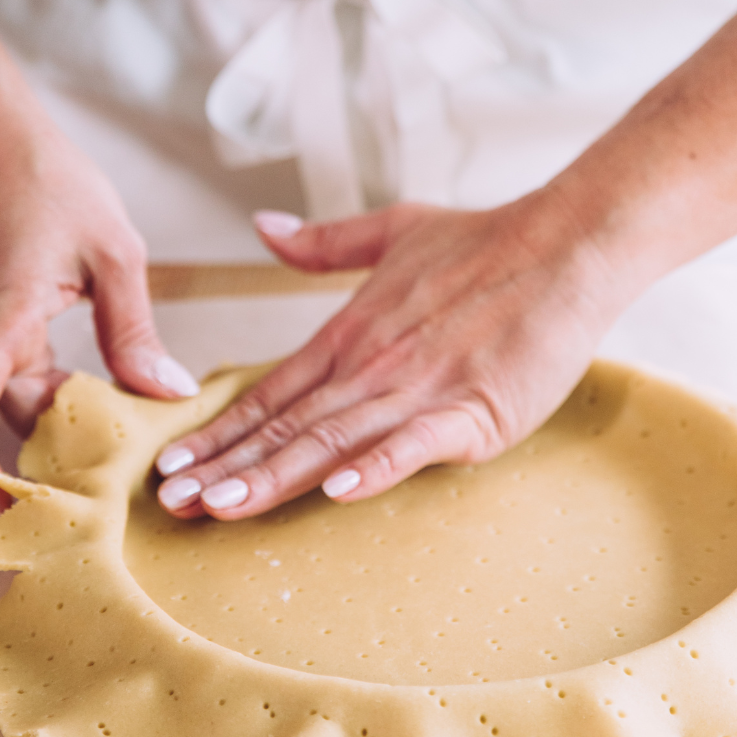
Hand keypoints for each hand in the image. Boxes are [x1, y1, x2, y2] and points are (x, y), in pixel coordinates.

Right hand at [0, 116, 198, 522]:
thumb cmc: (46, 178)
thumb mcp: (114, 253)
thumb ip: (136, 331)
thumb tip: (168, 394)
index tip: (4, 507)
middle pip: (6, 421)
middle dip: (48, 462)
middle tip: (110, 501)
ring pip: (17, 404)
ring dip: (60, 433)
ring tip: (121, 466)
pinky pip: (22, 381)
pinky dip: (60, 403)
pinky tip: (110, 412)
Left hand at [155, 191, 633, 520]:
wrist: (564, 243)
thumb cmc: (483, 241)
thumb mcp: (393, 231)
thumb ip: (323, 242)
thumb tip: (262, 227)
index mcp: (350, 334)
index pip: (271, 393)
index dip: (220, 432)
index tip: (173, 464)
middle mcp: (372, 366)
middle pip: (287, 426)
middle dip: (226, 469)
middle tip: (172, 503)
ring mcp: (419, 389)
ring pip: (333, 441)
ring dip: (274, 477)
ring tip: (222, 509)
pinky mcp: (472, 410)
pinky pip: (415, 444)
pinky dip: (376, 467)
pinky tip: (338, 493)